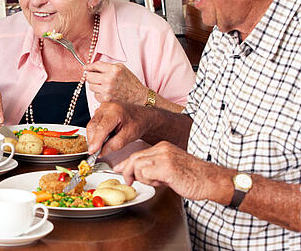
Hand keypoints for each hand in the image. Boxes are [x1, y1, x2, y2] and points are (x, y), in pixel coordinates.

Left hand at [85, 62, 147, 104]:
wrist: (138, 95)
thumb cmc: (130, 81)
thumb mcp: (121, 68)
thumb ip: (107, 66)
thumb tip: (92, 67)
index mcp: (114, 69)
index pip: (95, 66)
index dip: (88, 66)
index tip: (85, 67)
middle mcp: (109, 79)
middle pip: (89, 77)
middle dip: (91, 76)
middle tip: (95, 77)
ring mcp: (107, 90)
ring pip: (91, 86)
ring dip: (95, 85)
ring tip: (103, 85)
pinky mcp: (106, 99)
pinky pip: (95, 95)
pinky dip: (99, 93)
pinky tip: (106, 92)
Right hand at [87, 102, 150, 154]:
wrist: (142, 116)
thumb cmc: (138, 123)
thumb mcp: (129, 136)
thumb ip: (114, 145)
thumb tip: (101, 152)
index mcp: (115, 112)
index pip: (101, 128)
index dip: (95, 141)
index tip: (92, 151)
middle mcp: (107, 107)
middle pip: (93, 126)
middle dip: (92, 140)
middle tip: (96, 151)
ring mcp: (102, 108)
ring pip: (91, 124)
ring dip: (94, 136)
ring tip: (102, 143)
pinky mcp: (100, 111)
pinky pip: (93, 122)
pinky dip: (95, 132)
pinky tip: (103, 136)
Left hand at [114, 141, 232, 201]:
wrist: (211, 180)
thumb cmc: (193, 177)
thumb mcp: (169, 168)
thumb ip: (153, 168)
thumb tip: (135, 173)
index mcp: (163, 147)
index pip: (137, 154)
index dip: (125, 163)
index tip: (118, 170)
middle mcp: (162, 149)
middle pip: (134, 158)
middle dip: (128, 171)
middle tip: (130, 182)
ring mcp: (164, 157)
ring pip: (137, 166)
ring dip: (142, 178)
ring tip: (156, 182)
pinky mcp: (167, 167)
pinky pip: (145, 173)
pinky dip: (149, 181)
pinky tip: (161, 183)